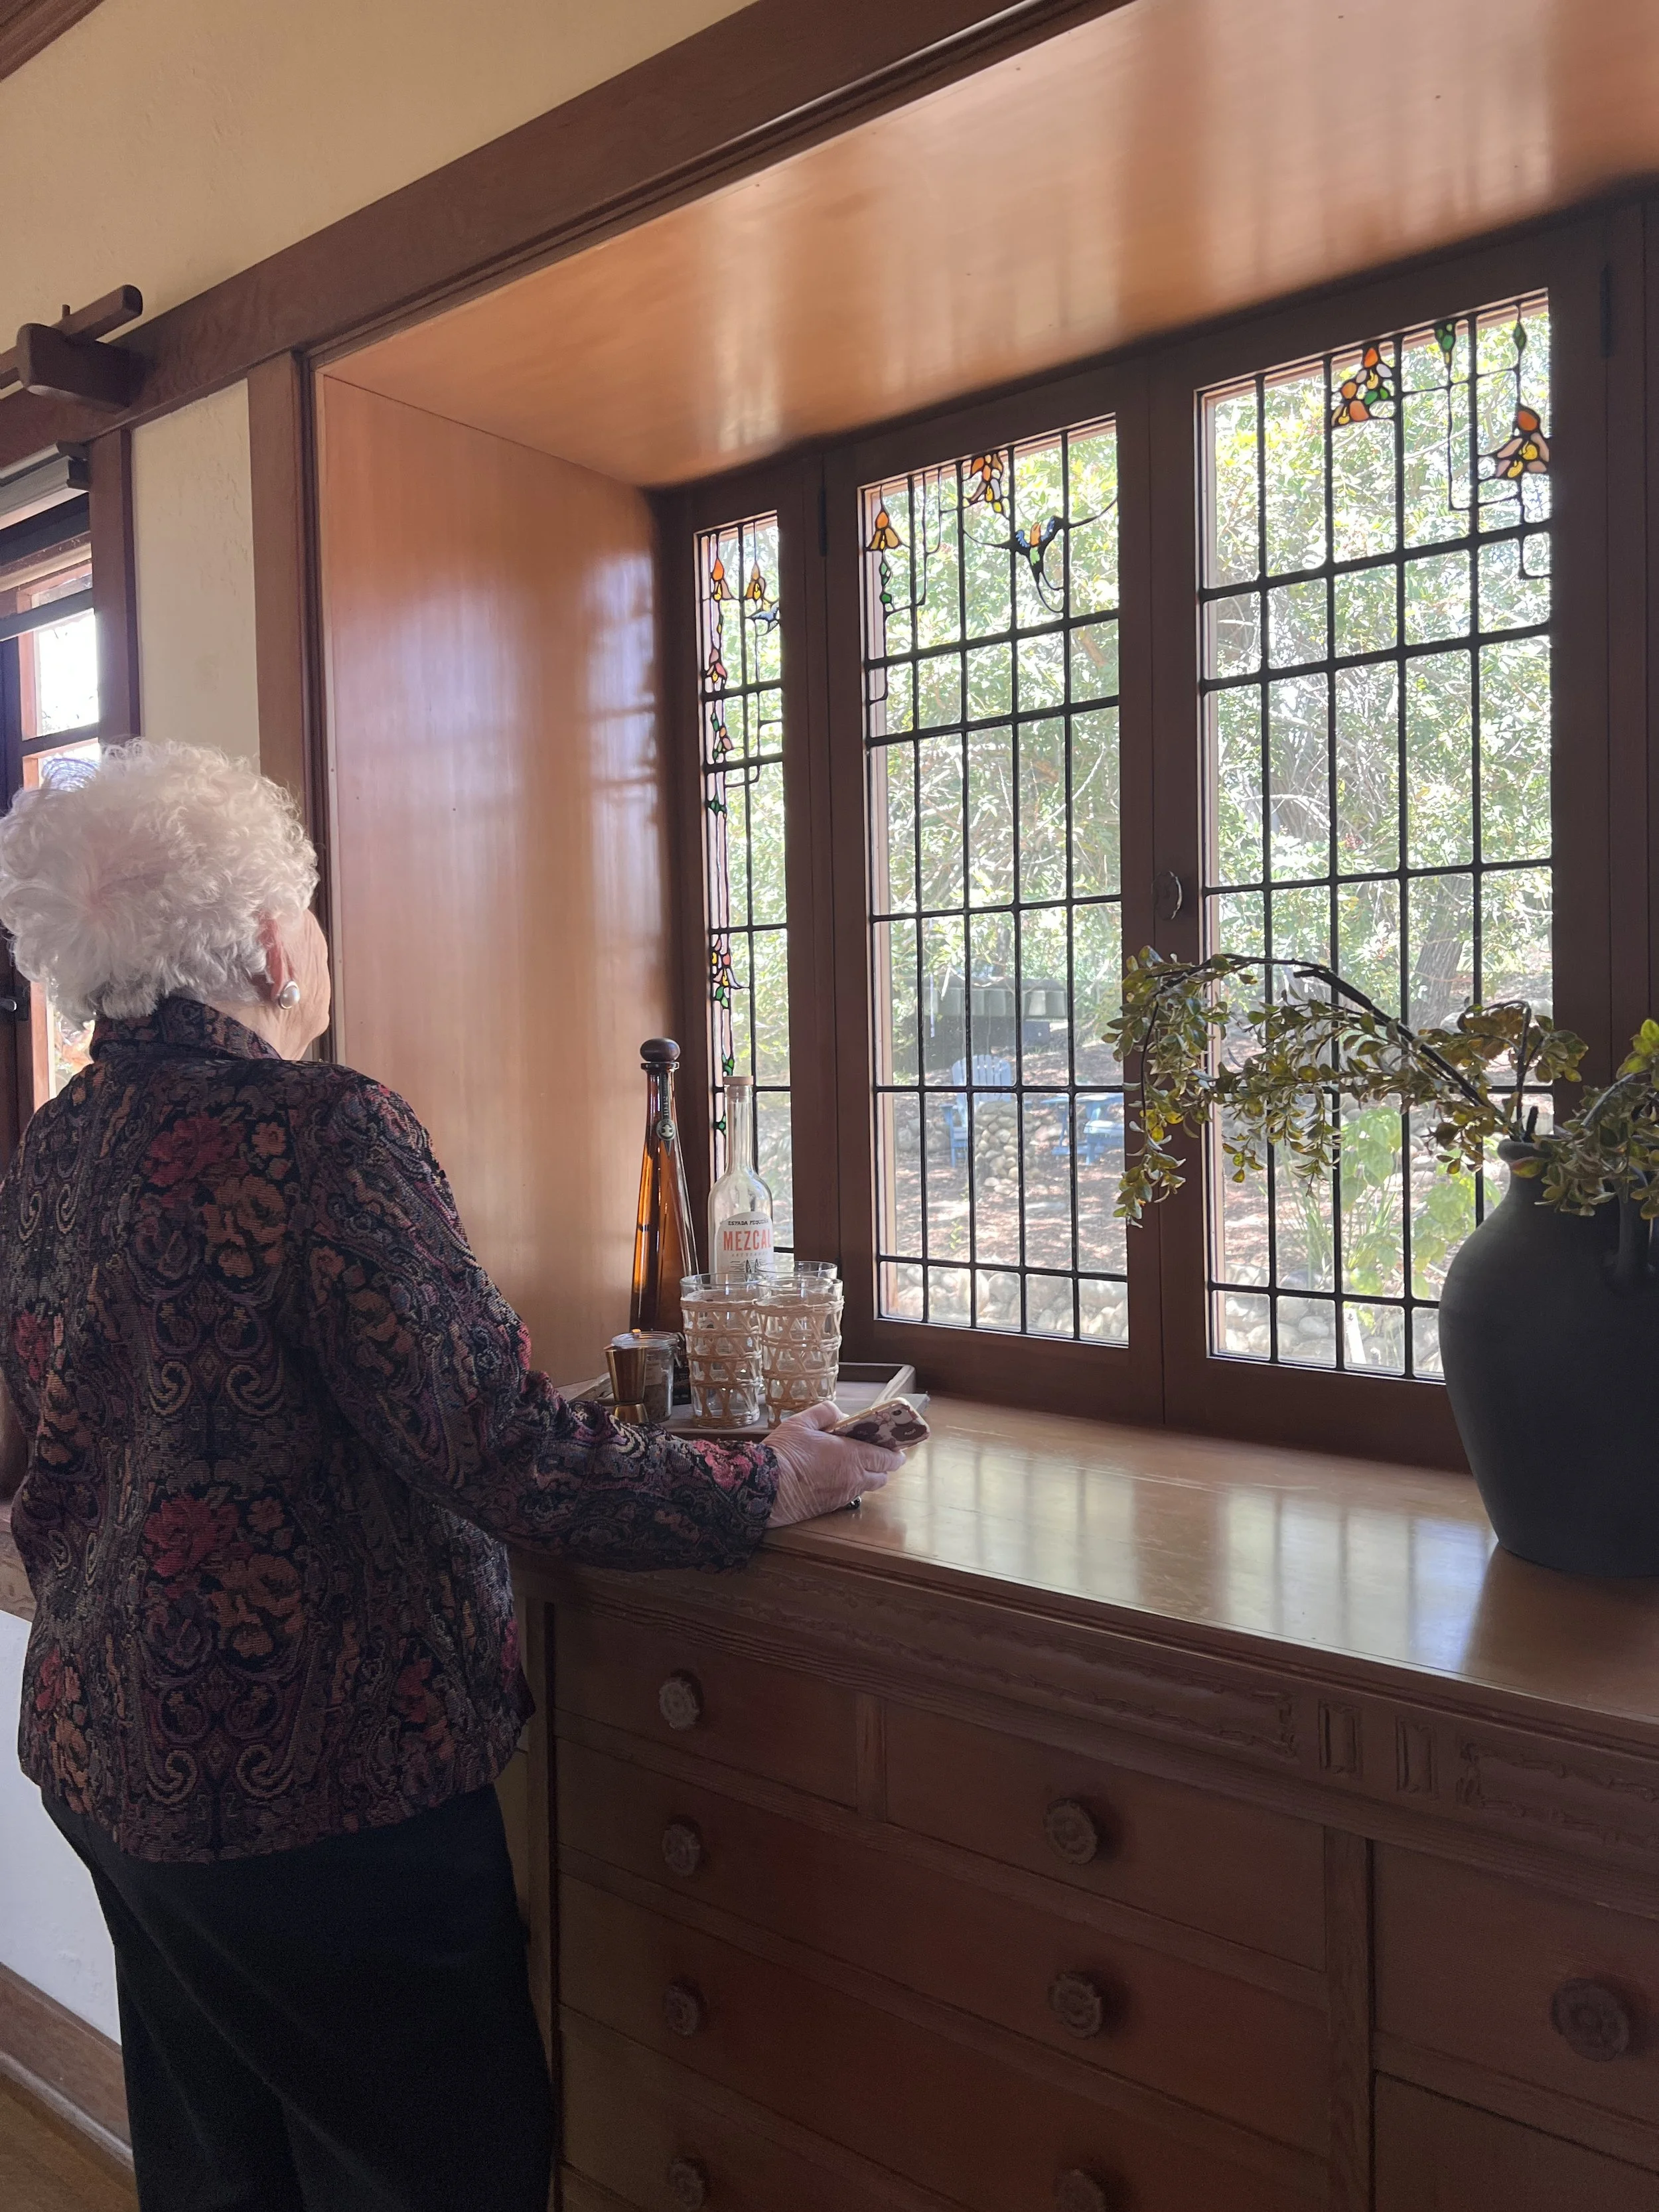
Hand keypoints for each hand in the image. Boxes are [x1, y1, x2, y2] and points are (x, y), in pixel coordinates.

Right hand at [766, 1402, 903, 1526]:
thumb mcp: (802, 1422)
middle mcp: (853, 1478)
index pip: (887, 1458)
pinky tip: (833, 1477)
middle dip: (884, 1466)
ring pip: (866, 1488)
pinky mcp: (829, 1508)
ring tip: (851, 1465)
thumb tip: (840, 1414)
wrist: (764, 1487)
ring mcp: (842, 1495)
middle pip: (882, 1477)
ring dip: (866, 1477)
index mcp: (852, 1456)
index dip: (895, 1453)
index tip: (896, 1448)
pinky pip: (848, 1496)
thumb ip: (825, 1412)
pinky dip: (848, 1486)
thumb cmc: (784, 1453)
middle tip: (876, 1455)